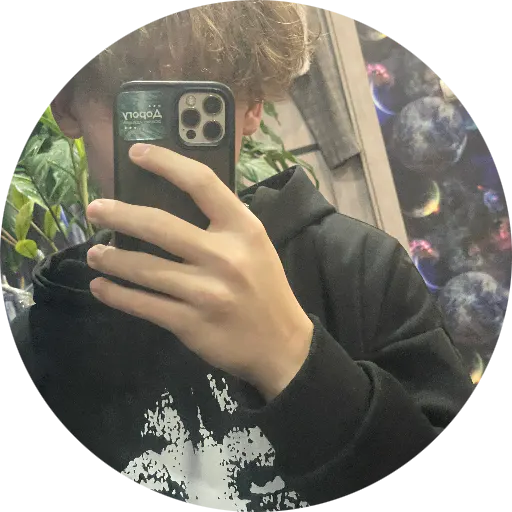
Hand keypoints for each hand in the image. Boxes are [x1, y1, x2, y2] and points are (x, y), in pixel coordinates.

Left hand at [86, 144, 313, 400]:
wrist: (281, 343)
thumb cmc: (265, 288)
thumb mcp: (255, 245)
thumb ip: (223, 222)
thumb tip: (172, 200)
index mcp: (244, 229)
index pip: (201, 183)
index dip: (166, 162)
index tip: (136, 153)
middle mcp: (225, 256)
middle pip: (159, 225)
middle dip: (119, 214)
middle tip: (95, 210)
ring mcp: (206, 292)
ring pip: (144, 269)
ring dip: (111, 259)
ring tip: (94, 254)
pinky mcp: (191, 323)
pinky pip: (144, 305)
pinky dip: (117, 295)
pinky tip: (103, 287)